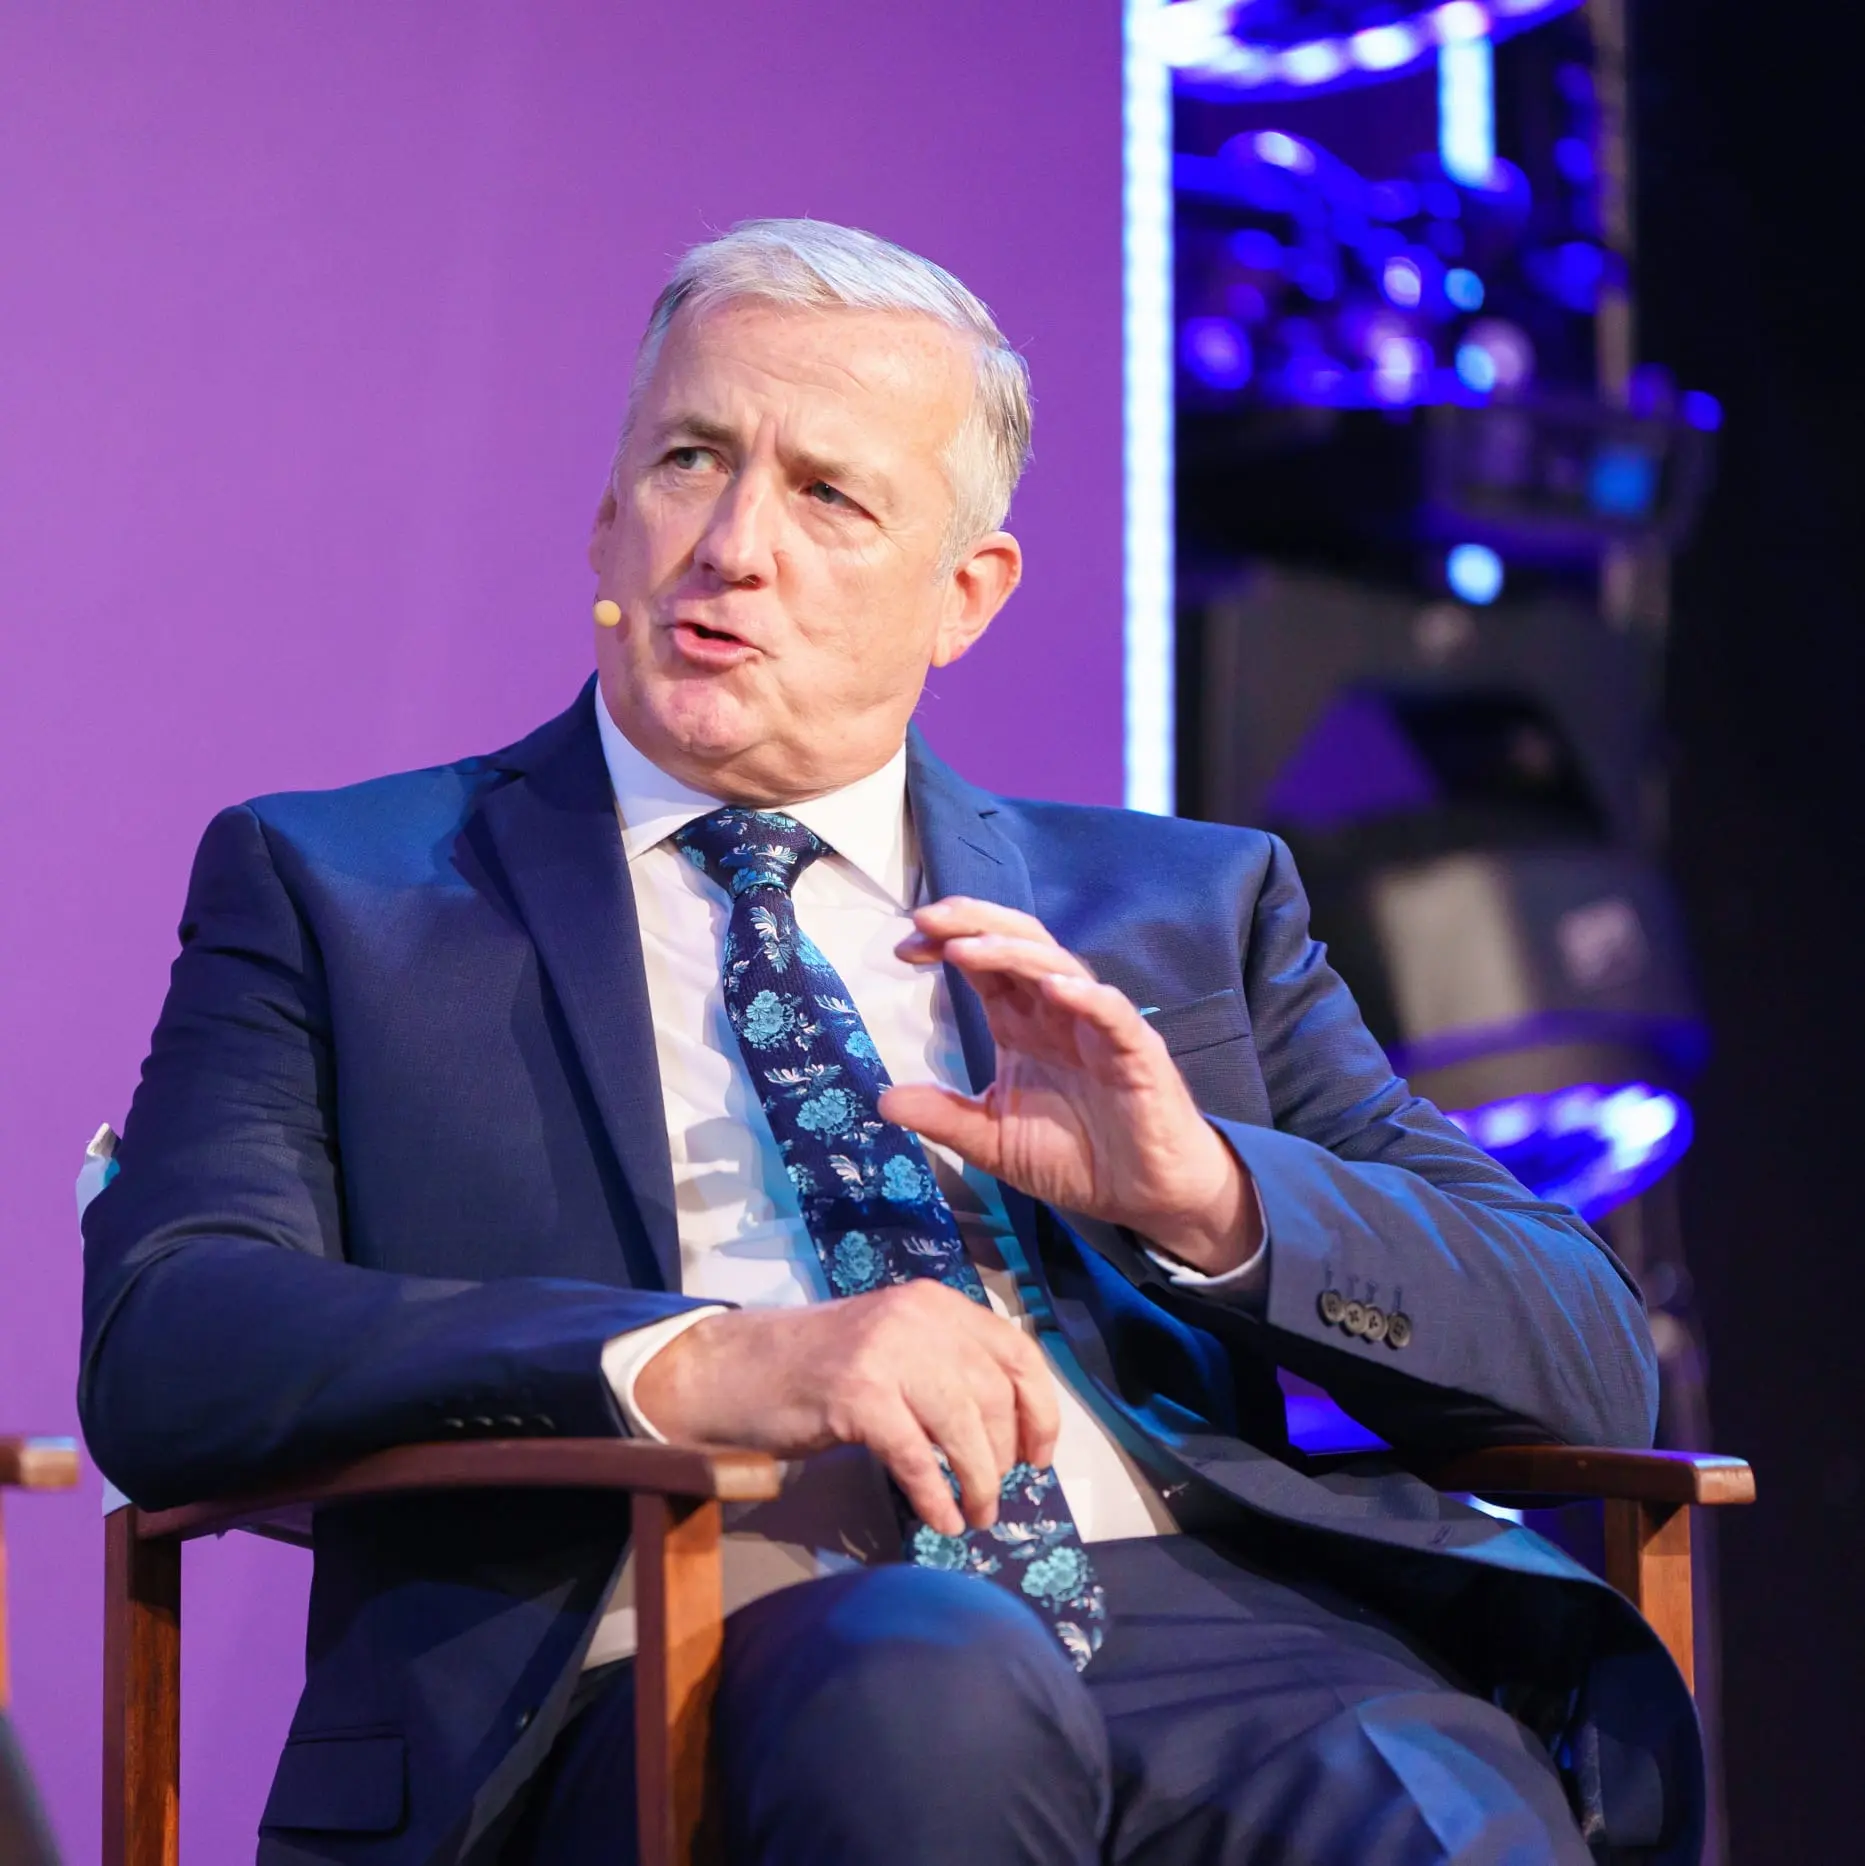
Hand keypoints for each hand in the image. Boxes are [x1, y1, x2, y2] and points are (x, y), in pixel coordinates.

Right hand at [631, 1282, 1059, 1534]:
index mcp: (936, 1303)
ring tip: (976, 1515)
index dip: (1040, 1410)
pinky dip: (936, 1496)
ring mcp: (885, 1352)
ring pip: (962, 1427)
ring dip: (978, 1482)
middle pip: (993, 1395)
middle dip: (1005, 1456)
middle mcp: (918, 1317)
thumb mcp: (896, 1346)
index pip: (1016, 1352)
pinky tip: (941, 1521)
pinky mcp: (855, 1394)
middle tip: (995, 1494)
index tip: (1040, 1457)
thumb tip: (1012, 1428)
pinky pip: (916, 1456)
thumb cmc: (820, 1366)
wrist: (736, 1369)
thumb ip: (948, 1366)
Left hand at [881, 897, 1259, 1273]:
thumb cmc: (1078, 1158)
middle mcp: (1057, 1012)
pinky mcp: (1136, 1052)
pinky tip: (1052, 988)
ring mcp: (1098, 1027)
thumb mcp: (993, 1142)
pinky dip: (1085, 995)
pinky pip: (1112, 1013)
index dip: (946, 944)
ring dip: (1011, 952)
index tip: (904, 949)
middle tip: (926, 921)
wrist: (1145, 1197)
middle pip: (1019, 943)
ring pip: (1058, 965)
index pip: (984, 965)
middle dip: (973, 923)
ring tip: (966, 948)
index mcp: (1023, 1024)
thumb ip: (945, 1118)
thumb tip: (884, 1100)